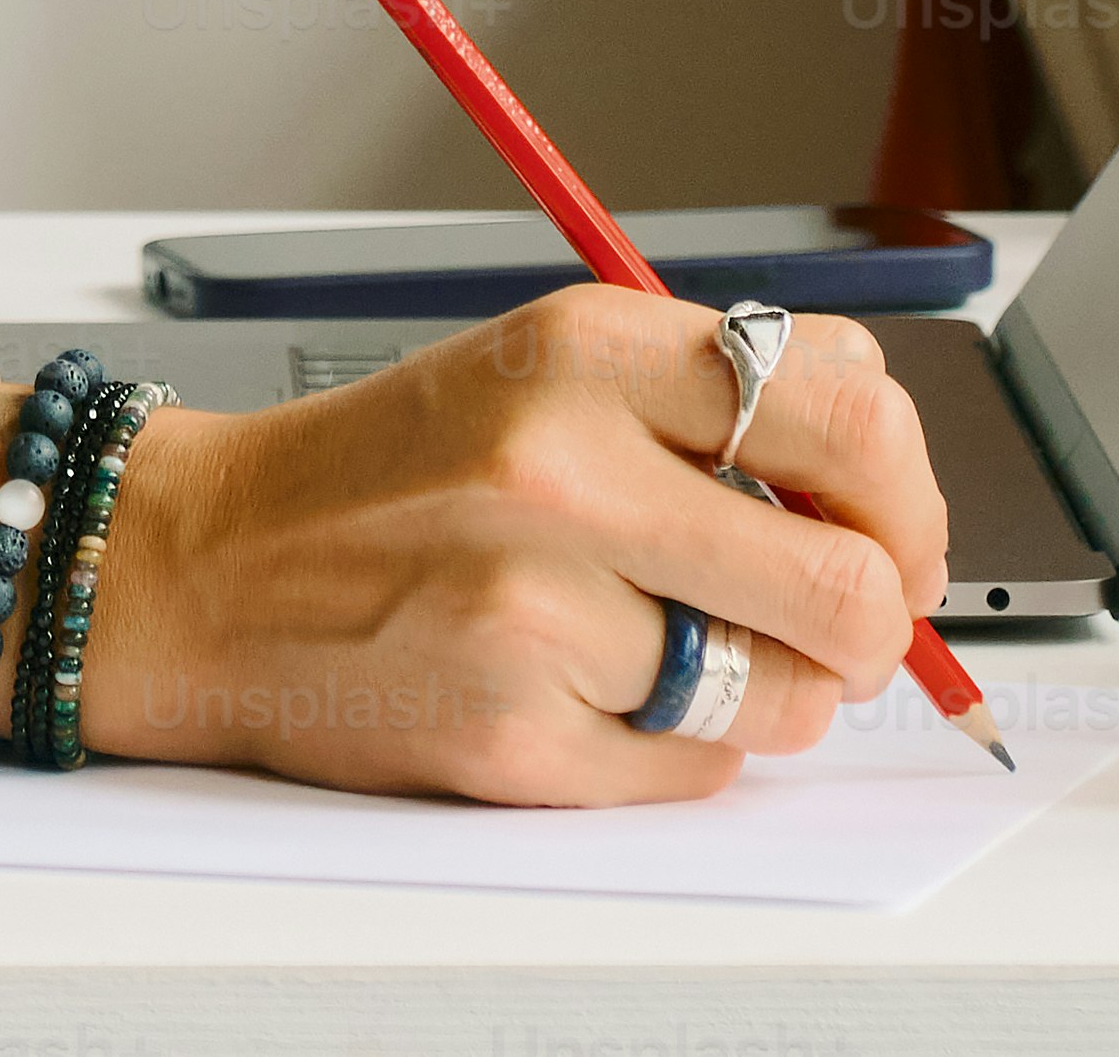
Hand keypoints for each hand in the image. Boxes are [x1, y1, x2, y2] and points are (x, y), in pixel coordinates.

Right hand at [83, 290, 946, 804]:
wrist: (209, 569)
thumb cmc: (393, 473)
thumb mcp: (546, 372)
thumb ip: (715, 407)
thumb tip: (890, 501)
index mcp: (587, 350)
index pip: (852, 409)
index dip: (910, 490)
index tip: (896, 527)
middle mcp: (565, 471)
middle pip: (854, 582)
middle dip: (876, 620)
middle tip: (842, 621)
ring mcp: (537, 613)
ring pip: (786, 694)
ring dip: (767, 688)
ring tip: (675, 647)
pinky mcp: (512, 737)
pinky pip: (698, 768)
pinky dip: (677, 747)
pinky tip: (597, 693)